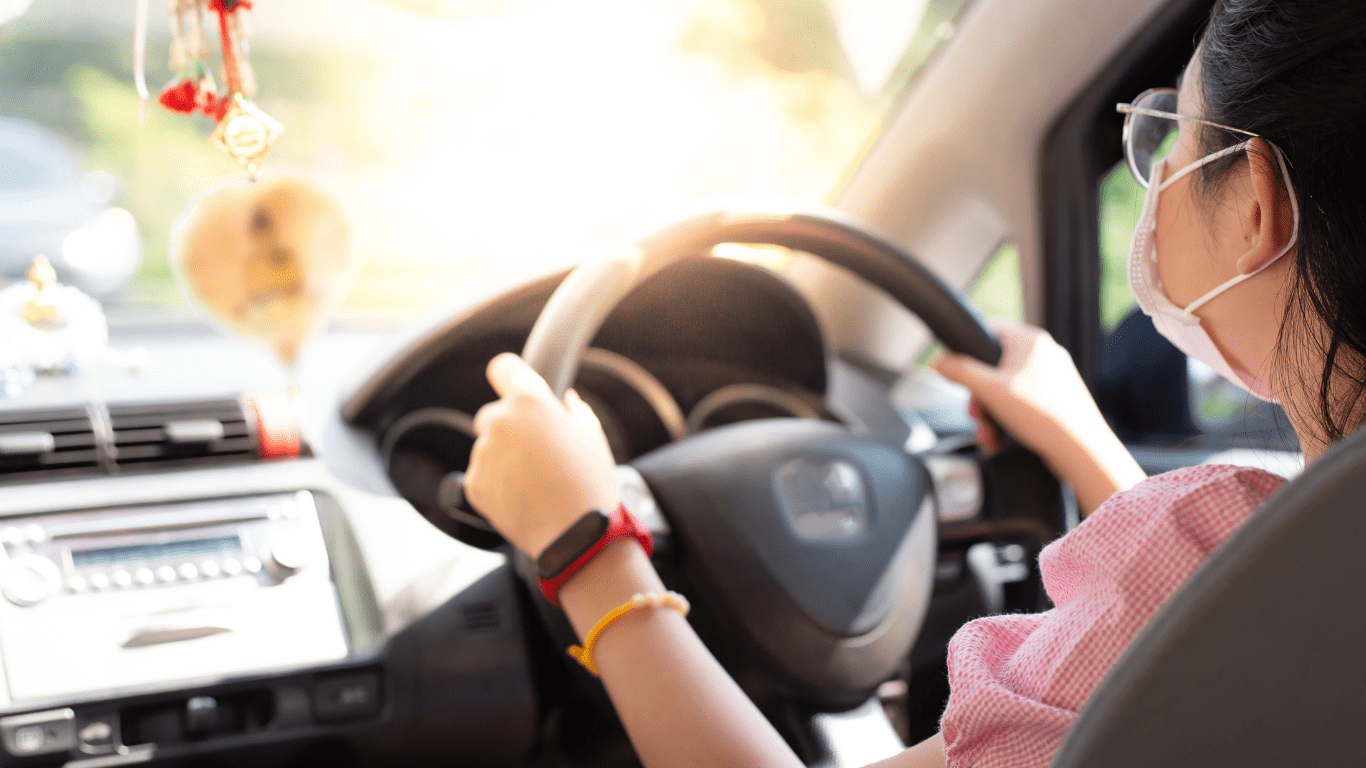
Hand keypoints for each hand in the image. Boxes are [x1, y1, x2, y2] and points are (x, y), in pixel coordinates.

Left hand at [465, 353, 618, 557]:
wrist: (576, 534)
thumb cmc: (590, 481)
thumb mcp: (592, 437)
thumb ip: (574, 411)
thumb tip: (567, 402)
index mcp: (529, 400)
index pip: (502, 367)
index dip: (509, 376)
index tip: (514, 389)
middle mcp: (499, 421)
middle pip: (494, 414)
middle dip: (510, 428)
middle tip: (537, 452)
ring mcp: (483, 454)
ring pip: (488, 447)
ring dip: (504, 457)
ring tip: (535, 481)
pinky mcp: (474, 484)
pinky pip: (483, 475)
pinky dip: (498, 483)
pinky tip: (524, 496)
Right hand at [932, 321, 1143, 513]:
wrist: (1080, 450)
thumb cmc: (1042, 415)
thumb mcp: (990, 391)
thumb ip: (960, 372)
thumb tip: (938, 360)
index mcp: (1031, 341)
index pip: (989, 330)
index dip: (967, 350)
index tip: (956, 370)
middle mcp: (1043, 354)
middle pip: (993, 366)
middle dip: (979, 396)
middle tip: (976, 414)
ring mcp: (1051, 377)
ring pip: (1005, 388)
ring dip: (990, 413)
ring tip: (989, 434)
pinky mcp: (1054, 398)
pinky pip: (1020, 403)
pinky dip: (1006, 419)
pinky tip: (1000, 438)